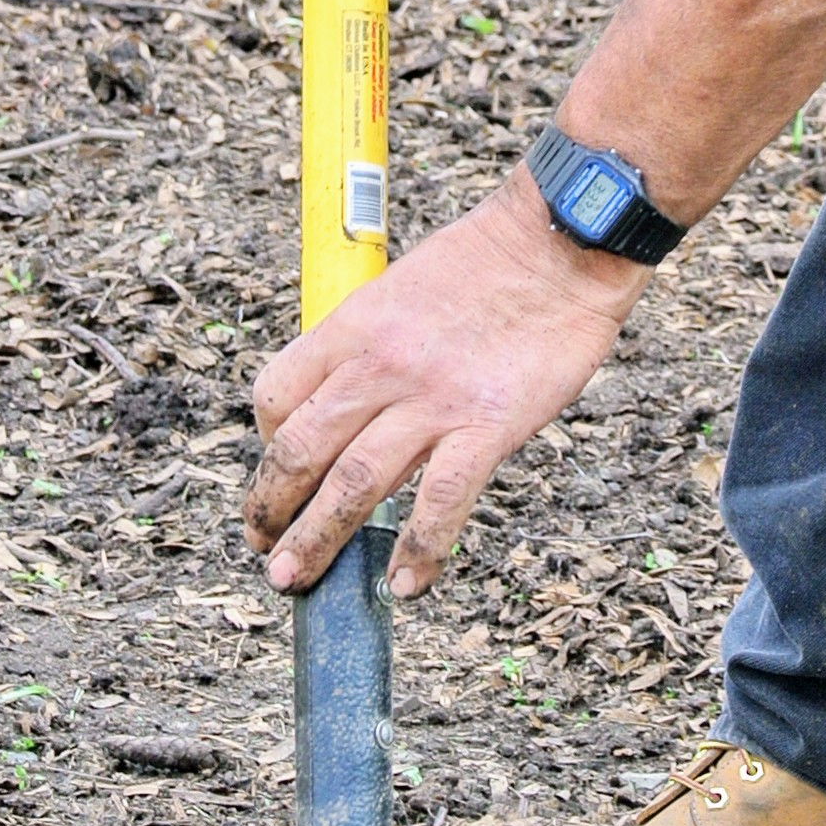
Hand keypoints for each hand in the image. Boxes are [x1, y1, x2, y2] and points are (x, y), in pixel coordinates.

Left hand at [244, 175, 645, 596]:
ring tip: (296, 578)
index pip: (277, 395)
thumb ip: (372, 343)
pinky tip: (404, 584)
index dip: (266, 444)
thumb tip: (357, 398)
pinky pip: (439, 501)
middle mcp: (380, 365)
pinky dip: (417, 551)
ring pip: (353, 485)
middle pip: (299, 451)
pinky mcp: (488, 424)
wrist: (563, 240)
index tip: (277, 472)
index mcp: (353, 325)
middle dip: (270, 511)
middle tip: (262, 549)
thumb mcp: (402, 286)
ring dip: (316, 541)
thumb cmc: (492, 260)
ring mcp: (432, 398)